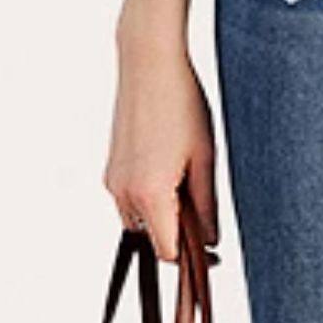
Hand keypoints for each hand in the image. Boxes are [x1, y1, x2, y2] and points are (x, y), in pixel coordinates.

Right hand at [105, 31, 217, 263]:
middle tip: (206, 218)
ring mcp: (113, 181)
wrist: (148, 64)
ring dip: (164, 217)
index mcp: (150, 195)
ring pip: (140, 221)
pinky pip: (131, 201)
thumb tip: (210, 241)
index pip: (168, 252)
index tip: (211, 254)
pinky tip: (171, 171)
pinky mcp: (110, 169)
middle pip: (152, 240)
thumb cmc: (182, 105)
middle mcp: (123, 193)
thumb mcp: (205, 159)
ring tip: (189, 185)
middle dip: (178, 236)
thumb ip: (206, 207)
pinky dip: (151, 200)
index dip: (191, 258)